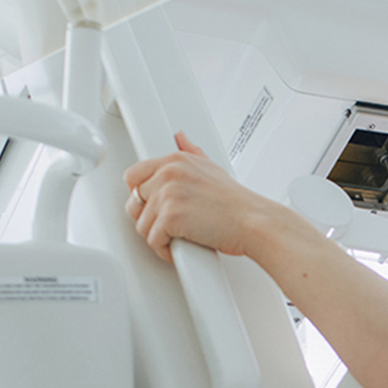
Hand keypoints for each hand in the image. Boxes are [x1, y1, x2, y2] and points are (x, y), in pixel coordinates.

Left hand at [124, 132, 282, 261]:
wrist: (254, 221)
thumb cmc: (237, 202)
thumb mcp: (211, 167)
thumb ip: (191, 152)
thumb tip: (181, 137)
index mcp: (175, 160)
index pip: (133, 175)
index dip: (141, 195)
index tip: (154, 205)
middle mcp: (168, 173)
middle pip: (135, 202)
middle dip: (151, 217)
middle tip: (172, 224)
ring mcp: (168, 194)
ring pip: (142, 224)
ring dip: (159, 236)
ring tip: (182, 235)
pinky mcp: (170, 218)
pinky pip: (152, 241)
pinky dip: (166, 250)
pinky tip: (182, 245)